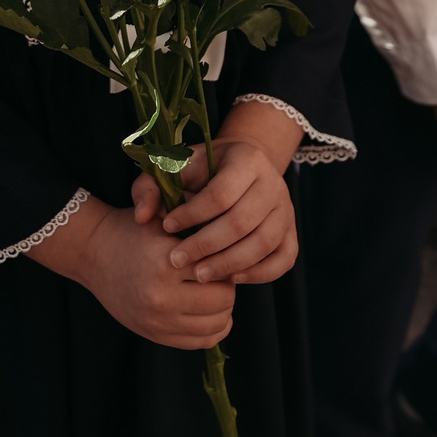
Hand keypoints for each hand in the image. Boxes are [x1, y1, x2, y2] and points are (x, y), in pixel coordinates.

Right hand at [39, 198, 235, 349]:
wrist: (94, 255)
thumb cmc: (132, 231)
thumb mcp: (160, 214)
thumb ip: (195, 217)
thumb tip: (231, 235)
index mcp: (164, 262)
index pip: (220, 269)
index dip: (226, 259)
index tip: (221, 252)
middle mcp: (161, 296)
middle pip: (224, 300)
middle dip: (226, 285)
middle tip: (217, 273)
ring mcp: (157, 321)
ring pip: (217, 325)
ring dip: (222, 308)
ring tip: (211, 291)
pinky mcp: (155, 335)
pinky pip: (202, 341)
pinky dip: (213, 328)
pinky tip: (206, 310)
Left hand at [135, 135, 298, 286]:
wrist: (238, 167)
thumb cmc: (200, 170)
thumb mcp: (172, 167)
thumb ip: (150, 186)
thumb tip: (144, 216)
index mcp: (247, 158)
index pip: (221, 193)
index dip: (192, 214)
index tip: (166, 226)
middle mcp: (273, 183)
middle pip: (243, 222)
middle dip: (206, 245)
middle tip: (177, 260)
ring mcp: (286, 209)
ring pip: (264, 243)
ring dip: (229, 263)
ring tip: (199, 274)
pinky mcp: (292, 231)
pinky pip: (284, 258)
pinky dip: (260, 273)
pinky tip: (231, 278)